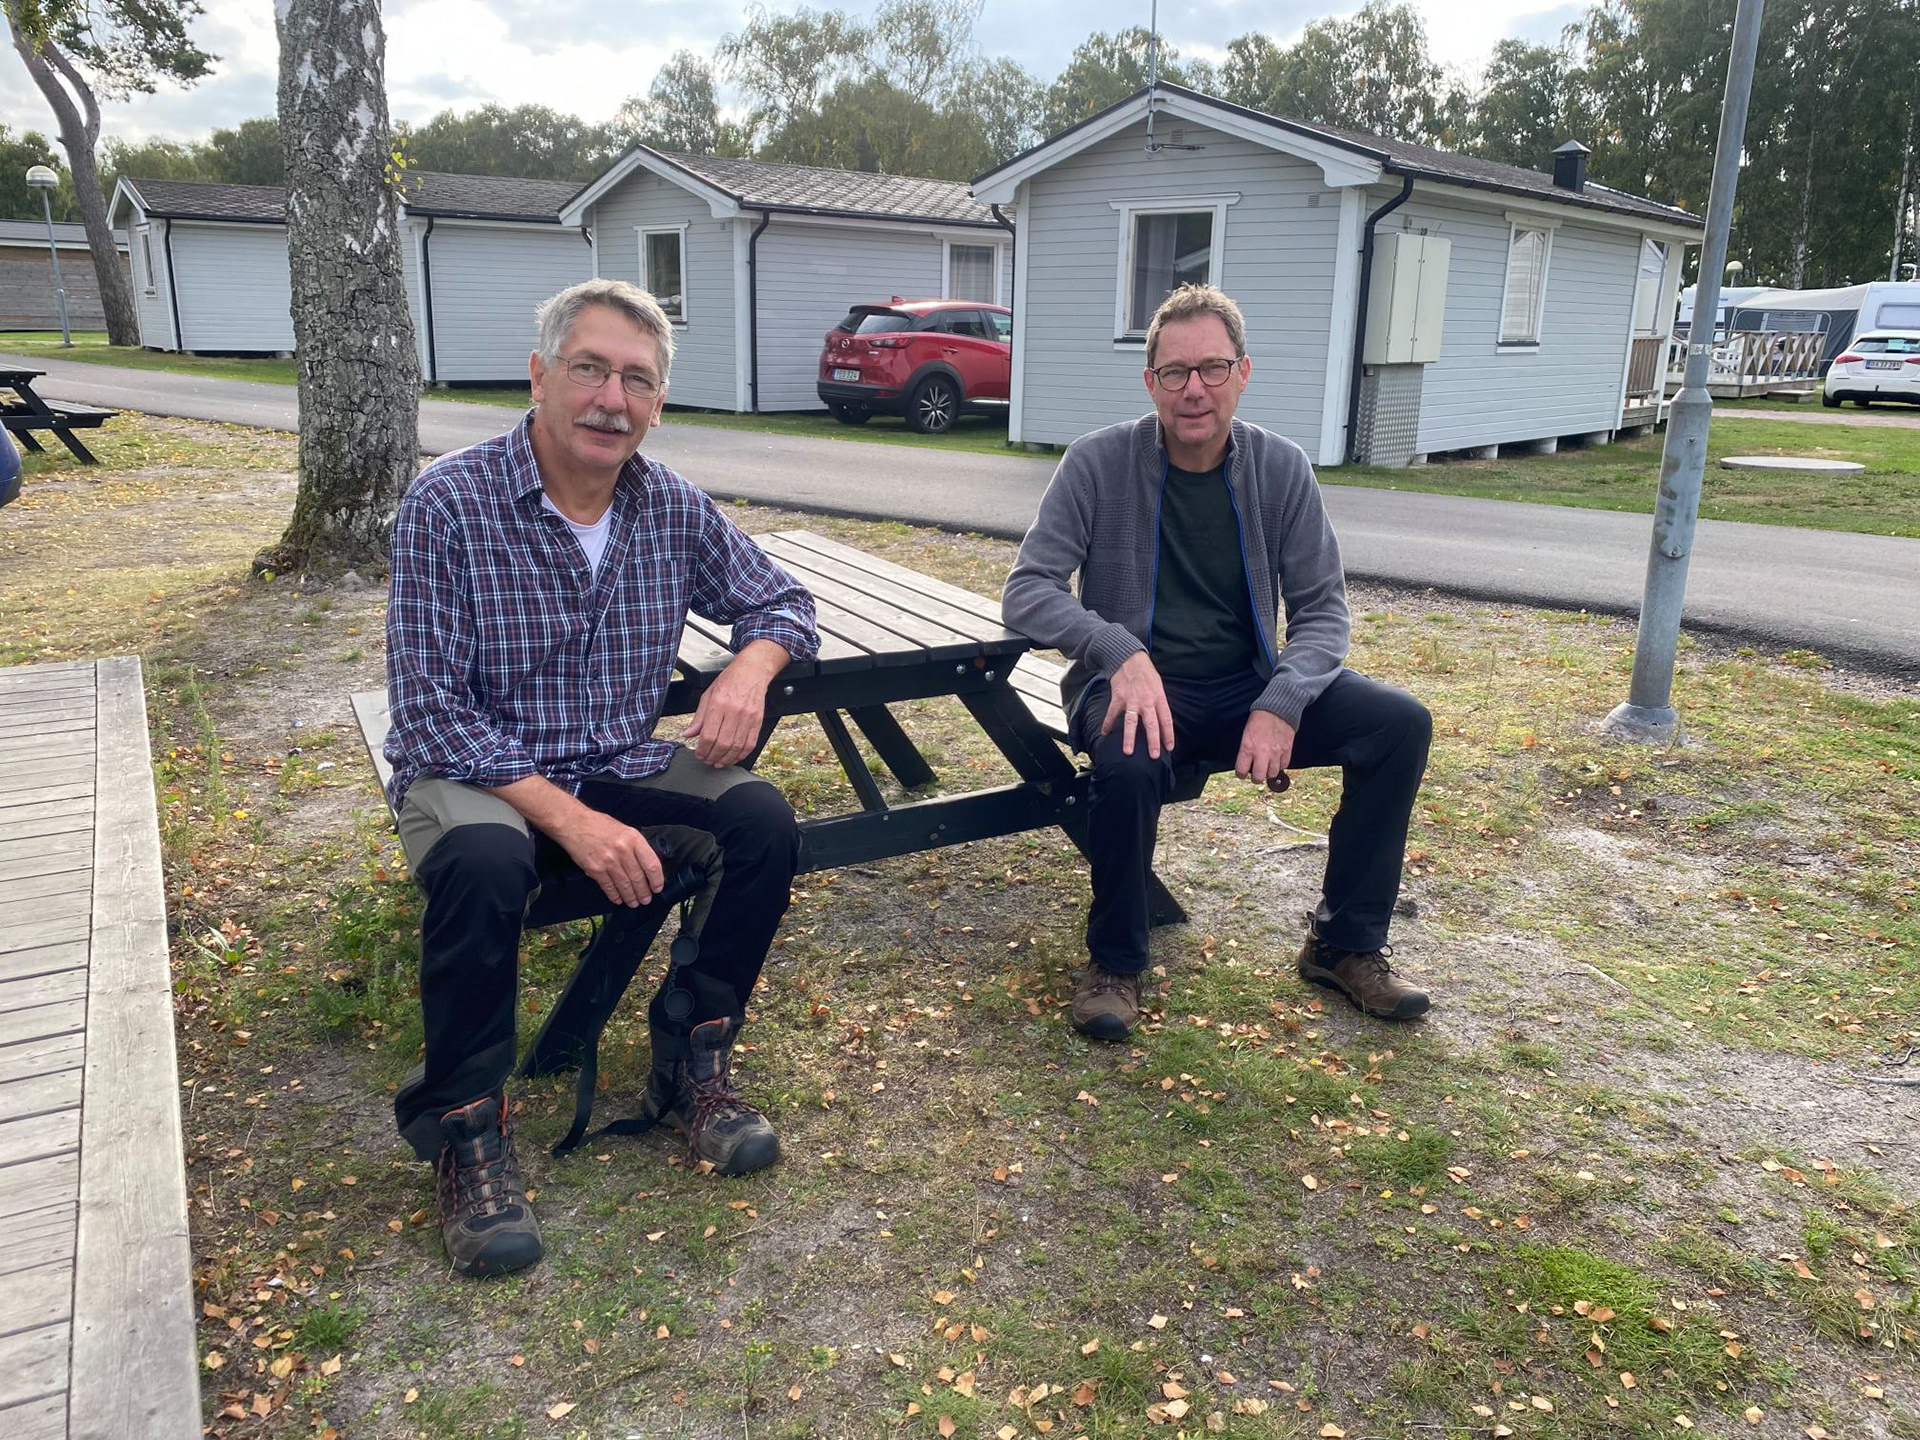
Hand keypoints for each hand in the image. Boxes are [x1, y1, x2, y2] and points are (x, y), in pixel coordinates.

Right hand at [556, 805, 664, 907]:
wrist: (573, 823)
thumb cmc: (598, 824)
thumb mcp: (624, 829)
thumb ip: (635, 846)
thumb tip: (646, 865)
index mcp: (633, 839)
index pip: (652, 864)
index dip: (657, 880)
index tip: (658, 887)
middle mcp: (623, 850)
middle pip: (638, 878)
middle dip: (644, 892)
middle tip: (646, 899)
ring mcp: (608, 861)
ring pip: (624, 885)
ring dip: (631, 897)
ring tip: (634, 902)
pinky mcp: (595, 869)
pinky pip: (609, 887)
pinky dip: (615, 896)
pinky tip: (618, 899)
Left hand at [685, 639, 785, 766]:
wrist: (752, 671)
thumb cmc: (729, 681)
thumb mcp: (708, 695)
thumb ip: (698, 717)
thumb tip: (688, 734)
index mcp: (718, 704)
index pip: (708, 735)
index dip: (702, 750)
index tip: (698, 754)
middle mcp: (734, 711)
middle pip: (722, 744)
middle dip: (712, 757)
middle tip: (707, 760)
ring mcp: (748, 717)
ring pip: (736, 747)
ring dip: (726, 759)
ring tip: (718, 762)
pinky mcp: (758, 721)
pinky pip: (750, 744)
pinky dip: (741, 754)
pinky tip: (733, 757)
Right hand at [1100, 652, 1174, 758]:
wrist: (1129, 658)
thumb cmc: (1146, 673)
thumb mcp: (1159, 686)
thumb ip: (1159, 703)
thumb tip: (1161, 721)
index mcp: (1159, 697)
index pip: (1166, 719)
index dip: (1168, 734)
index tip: (1169, 748)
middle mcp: (1146, 701)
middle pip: (1151, 724)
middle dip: (1153, 741)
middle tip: (1154, 755)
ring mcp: (1131, 700)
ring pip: (1131, 722)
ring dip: (1129, 737)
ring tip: (1128, 751)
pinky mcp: (1118, 698)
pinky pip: (1112, 714)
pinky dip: (1107, 724)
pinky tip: (1104, 733)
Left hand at [1236, 709, 1294, 790]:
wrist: (1277, 709)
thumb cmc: (1260, 719)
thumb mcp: (1246, 733)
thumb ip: (1246, 749)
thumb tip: (1246, 762)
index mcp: (1248, 747)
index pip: (1241, 771)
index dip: (1241, 774)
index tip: (1242, 773)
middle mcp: (1261, 752)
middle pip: (1259, 777)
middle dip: (1256, 778)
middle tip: (1256, 775)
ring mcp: (1276, 753)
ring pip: (1272, 774)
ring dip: (1268, 773)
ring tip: (1266, 768)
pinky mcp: (1287, 750)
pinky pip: (1284, 765)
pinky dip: (1280, 765)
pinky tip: (1276, 761)